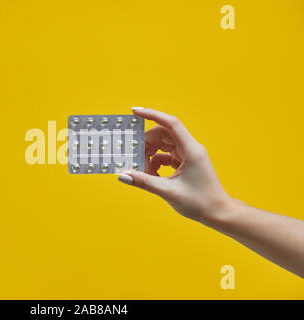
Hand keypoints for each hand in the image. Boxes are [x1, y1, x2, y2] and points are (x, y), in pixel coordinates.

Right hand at [118, 107, 232, 224]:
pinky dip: (156, 162)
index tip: (135, 112)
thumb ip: (144, 182)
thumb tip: (123, 175)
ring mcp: (188, 155)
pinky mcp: (185, 162)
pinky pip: (166, 155)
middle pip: (163, 135)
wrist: (217, 213)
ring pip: (163, 145)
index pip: (170, 123)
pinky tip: (151, 175)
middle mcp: (190, 148)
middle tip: (133, 156)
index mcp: (191, 150)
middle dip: (146, 144)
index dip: (152, 115)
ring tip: (142, 170)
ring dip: (150, 154)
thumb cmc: (199, 202)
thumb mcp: (168, 192)